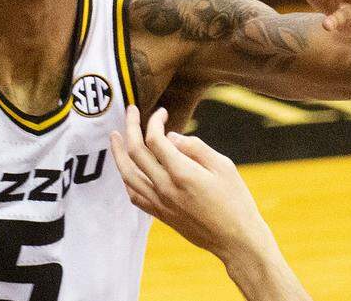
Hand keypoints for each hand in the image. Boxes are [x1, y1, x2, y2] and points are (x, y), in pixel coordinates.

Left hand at [110, 106, 275, 260]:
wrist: (236, 241)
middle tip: (131, 110)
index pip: (155, 139)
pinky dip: (127, 179)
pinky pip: (134, 195)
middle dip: (130, 126)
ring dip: (118, 153)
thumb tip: (170, 137)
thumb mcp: (224, 166)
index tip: (162, 112)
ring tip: (114, 136)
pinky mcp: (161, 214)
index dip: (154, 121)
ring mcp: (160, 203)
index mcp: (182, 173)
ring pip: (127, 174)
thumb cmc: (235, 201)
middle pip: (135, 152)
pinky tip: (126, 169)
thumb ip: (195, 147)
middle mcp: (166, 188)